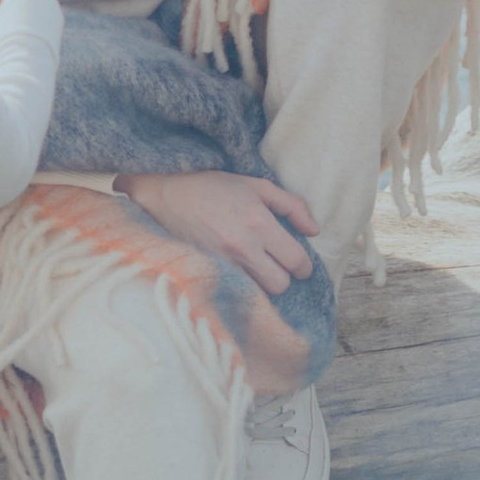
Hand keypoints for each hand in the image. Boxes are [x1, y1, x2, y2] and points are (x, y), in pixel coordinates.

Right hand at [116, 169, 317, 291]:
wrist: (165, 196)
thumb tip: (314, 231)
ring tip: (258, 267)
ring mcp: (223, 263)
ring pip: (259, 293)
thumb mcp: (257, 185)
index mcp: (259, 222)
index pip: (295, 260)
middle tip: (278, 265)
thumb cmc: (213, 187)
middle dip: (284, 276)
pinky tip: (239, 273)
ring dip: (263, 283)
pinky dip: (243, 286)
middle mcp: (243, 247)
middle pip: (280, 284)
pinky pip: (236, 292)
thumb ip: (292, 206)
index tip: (300, 264)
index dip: (304, 266)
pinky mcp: (208, 272)